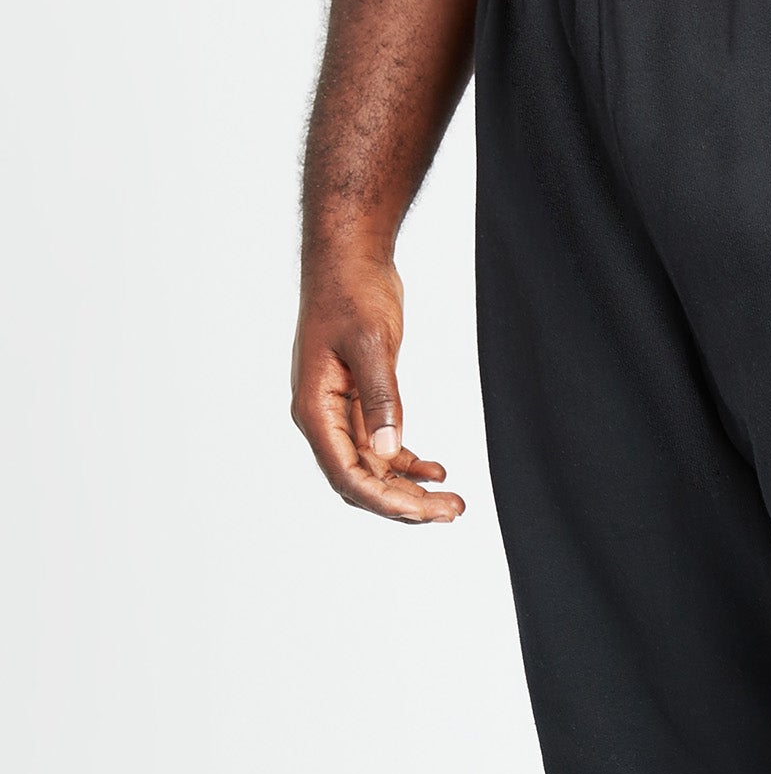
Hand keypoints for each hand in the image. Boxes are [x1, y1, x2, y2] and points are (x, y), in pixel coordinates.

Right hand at [290, 247, 464, 522]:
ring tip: (452, 500)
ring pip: (374, 470)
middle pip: (361, 481)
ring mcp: (340, 413)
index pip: (346, 474)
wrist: (348, 262)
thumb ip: (381, 398)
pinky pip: (381, 448)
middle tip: (452, 510)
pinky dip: (409, 464)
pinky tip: (437, 470)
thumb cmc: (350, 293)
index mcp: (314, 408)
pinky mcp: (358, 404)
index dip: (384, 500)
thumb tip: (387, 450)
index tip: (425, 511)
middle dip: (406, 503)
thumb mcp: (371, 344)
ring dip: (411, 489)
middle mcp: (322, 418)